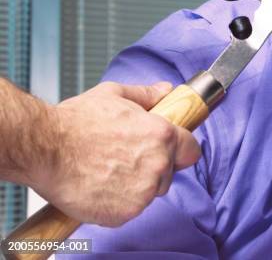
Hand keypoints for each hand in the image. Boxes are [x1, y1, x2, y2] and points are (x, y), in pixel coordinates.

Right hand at [30, 81, 200, 226]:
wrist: (45, 148)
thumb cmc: (77, 122)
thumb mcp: (115, 94)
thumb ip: (146, 94)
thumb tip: (165, 91)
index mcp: (162, 135)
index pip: (191, 150)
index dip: (181, 148)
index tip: (171, 149)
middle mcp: (157, 165)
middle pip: (169, 172)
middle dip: (154, 166)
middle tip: (126, 156)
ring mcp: (142, 193)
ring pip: (150, 192)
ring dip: (137, 185)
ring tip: (109, 169)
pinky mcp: (123, 214)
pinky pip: (130, 209)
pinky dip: (119, 202)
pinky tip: (101, 186)